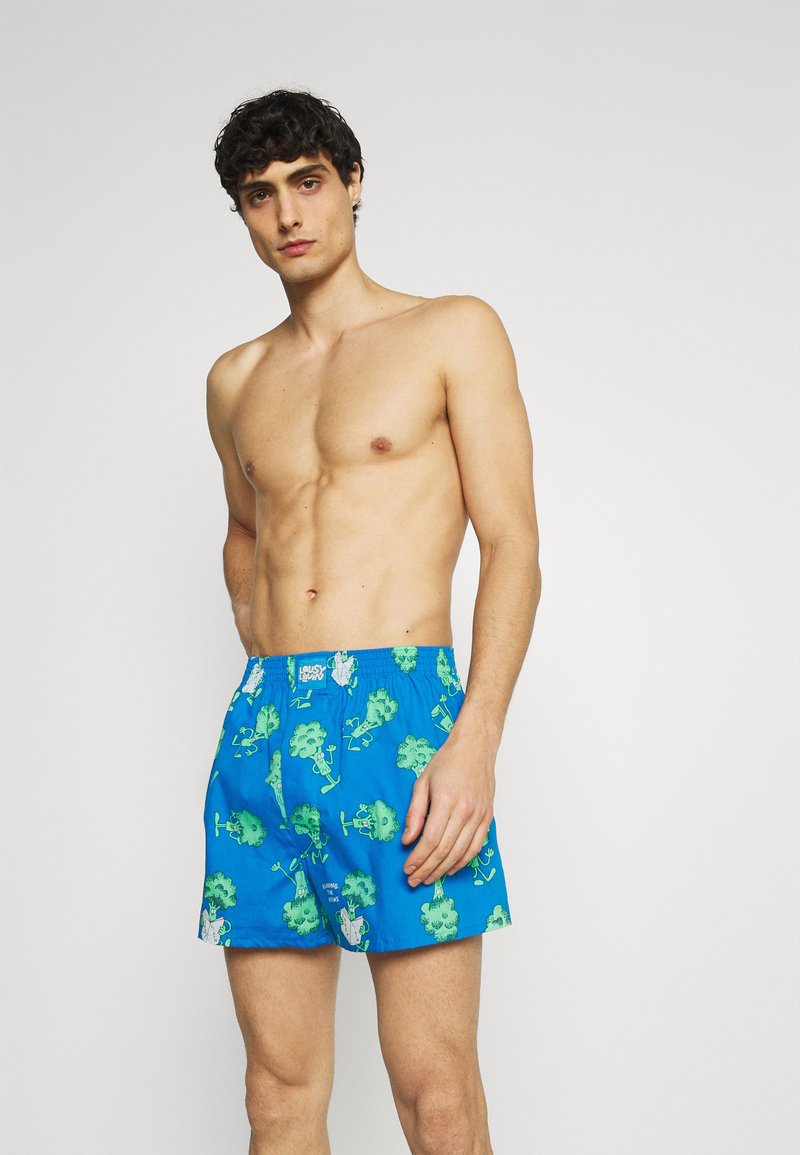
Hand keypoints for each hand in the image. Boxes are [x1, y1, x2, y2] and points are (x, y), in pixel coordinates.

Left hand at [401, 732, 495, 886]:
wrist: (476, 747)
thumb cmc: (447, 761)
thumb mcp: (422, 782)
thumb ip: (414, 813)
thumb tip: (407, 840)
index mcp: (447, 801)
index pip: (430, 840)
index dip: (418, 859)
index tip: (407, 869)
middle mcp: (465, 811)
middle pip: (444, 850)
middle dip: (427, 869)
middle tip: (415, 881)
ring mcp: (479, 815)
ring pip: (460, 852)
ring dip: (443, 869)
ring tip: (429, 879)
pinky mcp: (488, 817)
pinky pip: (476, 846)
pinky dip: (463, 861)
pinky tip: (451, 869)